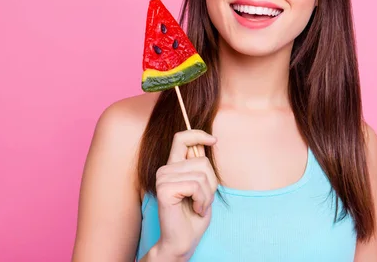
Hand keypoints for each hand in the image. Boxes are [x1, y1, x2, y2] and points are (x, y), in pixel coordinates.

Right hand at [153, 130, 217, 260]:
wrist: (182, 242)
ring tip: (199, 206)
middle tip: (204, 200)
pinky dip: (202, 200)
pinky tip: (196, 209)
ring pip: (201, 174)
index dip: (198, 134)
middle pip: (202, 160)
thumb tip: (205, 143)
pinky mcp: (164, 189)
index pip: (181, 138)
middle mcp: (165, 169)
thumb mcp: (202, 187)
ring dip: (208, 195)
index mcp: (173, 166)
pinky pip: (195, 185)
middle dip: (212, 182)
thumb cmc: (193, 215)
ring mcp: (163, 178)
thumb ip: (200, 166)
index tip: (214, 140)